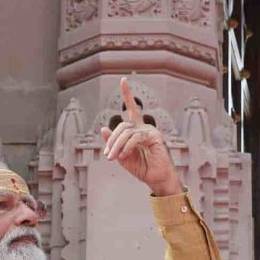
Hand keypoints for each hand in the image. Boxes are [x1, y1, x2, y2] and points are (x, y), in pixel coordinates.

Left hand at [101, 78, 183, 196]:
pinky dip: (127, 146)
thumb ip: (113, 143)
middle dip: (112, 140)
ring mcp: (151, 131)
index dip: (127, 94)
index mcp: (137, 130)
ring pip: (127, 131)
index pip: (132, 108)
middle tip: (108, 155)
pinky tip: (124, 155)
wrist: (156, 179)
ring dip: (117, 145)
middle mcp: (144, 127)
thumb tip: (103, 128)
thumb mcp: (122, 155)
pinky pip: (136, 137)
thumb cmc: (142, 168)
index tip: (123, 80)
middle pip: (122, 125)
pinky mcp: (155, 137)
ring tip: (114, 158)